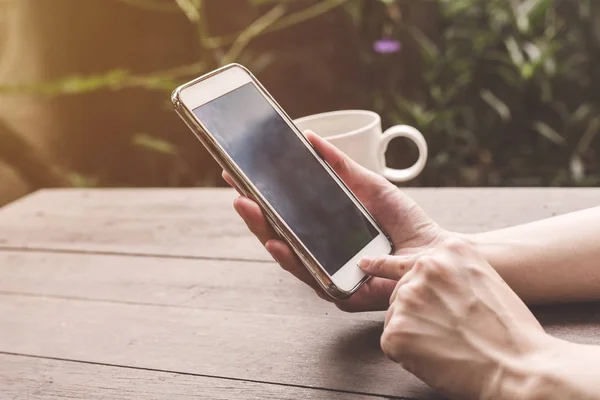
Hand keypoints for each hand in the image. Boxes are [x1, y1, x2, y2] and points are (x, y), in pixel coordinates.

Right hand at [224, 131, 448, 311]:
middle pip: (279, 233)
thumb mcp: (370, 186)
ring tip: (247, 208)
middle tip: (236, 189)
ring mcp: (328, 272)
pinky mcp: (339, 292)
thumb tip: (310, 137)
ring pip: (287, 255)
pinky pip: (310, 276)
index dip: (262, 195)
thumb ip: (341, 166)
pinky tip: (276, 242)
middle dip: (255, 212)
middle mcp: (321, 252)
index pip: (285, 213)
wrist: (436, 253)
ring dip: (263, 231)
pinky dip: (291, 259)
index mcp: (325, 229)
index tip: (239, 174)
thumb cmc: (406, 224)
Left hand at [361, 238, 547, 398]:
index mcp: (449, 250)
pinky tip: (436, 356)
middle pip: (402, 292)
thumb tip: (425, 282)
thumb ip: (452, 273)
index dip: (402, 277)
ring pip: (396, 317)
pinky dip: (407, 354)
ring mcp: (407, 297)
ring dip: (413, 332)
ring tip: (447, 344)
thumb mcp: (485, 280)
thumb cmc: (508, 332)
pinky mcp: (396, 329)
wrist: (520, 368)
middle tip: (449, 331)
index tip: (377, 270)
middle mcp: (424, 267)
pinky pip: (392, 342)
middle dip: (418, 313)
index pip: (412, 263)